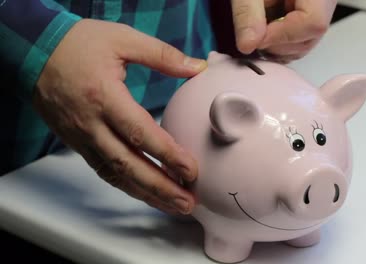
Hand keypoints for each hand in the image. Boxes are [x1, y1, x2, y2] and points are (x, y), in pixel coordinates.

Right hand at [34, 19, 206, 214]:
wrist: (34, 51)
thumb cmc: (77, 44)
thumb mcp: (122, 38)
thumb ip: (162, 55)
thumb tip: (197, 67)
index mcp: (104, 96)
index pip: (140, 133)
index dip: (167, 155)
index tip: (191, 170)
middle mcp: (91, 123)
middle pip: (127, 164)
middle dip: (159, 187)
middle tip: (187, 202)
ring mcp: (82, 136)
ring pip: (114, 174)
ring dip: (145, 193)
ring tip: (173, 204)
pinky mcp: (77, 142)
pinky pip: (103, 169)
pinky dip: (126, 185)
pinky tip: (145, 192)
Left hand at [231, 0, 336, 62]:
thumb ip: (247, 12)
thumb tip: (247, 45)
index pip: (313, 22)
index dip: (283, 36)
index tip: (256, 37)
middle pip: (312, 35)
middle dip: (279, 43)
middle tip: (253, 33)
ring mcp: (319, 5)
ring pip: (306, 40)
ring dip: (278, 45)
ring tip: (257, 29)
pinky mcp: (308, 10)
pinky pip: (300, 36)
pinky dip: (280, 41)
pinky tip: (263, 30)